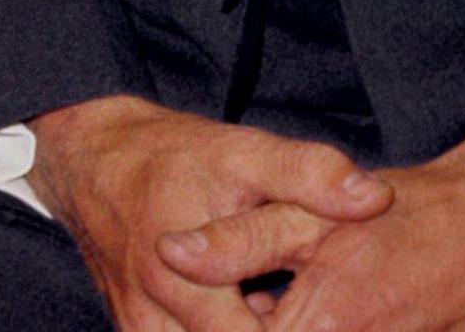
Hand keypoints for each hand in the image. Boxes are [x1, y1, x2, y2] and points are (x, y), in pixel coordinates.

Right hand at [32, 95, 393, 331]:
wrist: (89, 158)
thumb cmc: (168, 155)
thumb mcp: (242, 151)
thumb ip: (309, 174)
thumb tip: (375, 199)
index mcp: (182, 277)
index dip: (299, 331)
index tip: (330, 315)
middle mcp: (152, 317)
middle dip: (278, 330)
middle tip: (315, 311)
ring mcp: (139, 330)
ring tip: (277, 309)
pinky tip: (249, 315)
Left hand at [156, 113, 464, 331]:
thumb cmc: (410, 214)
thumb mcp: (312, 213)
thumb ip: (236, 241)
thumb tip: (169, 254)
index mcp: (323, 321)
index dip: (226, 322)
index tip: (224, 307)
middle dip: (266, 320)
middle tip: (273, 298)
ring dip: (307, 326)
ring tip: (312, 303)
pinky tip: (339, 314)